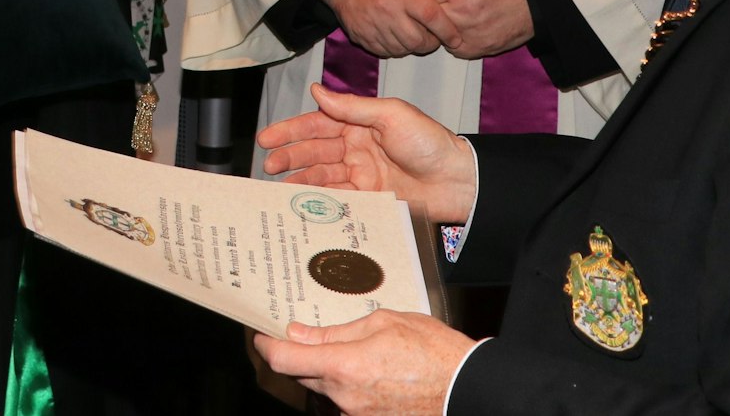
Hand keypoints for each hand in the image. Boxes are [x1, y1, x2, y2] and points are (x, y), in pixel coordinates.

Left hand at [253, 310, 476, 415]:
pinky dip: (347, 386)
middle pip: (301, 376)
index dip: (266, 346)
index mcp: (344, 367)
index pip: (284, 360)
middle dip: (299, 356)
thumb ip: (335, 332)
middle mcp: (344, 398)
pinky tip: (369, 371)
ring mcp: (357, 415)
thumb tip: (299, 334)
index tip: (261, 335)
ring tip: (353, 351)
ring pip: (325, 390)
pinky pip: (345, 403)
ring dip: (328, 372)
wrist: (468, 389)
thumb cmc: (433, 350)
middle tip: (305, 334)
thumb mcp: (383, 323)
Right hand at [258, 84, 476, 222]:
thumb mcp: (391, 114)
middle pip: (314, 151)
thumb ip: (353, 107)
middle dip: (289, 156)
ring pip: (321, 176)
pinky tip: (303, 202)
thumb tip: (318, 91)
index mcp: (360, 123)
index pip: (317, 124)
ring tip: (277, 186)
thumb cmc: (430, 142)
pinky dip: (318, 199)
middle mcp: (356, 147)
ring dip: (299, 179)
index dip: (291, 130)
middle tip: (268, 165)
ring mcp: (361, 174)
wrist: (458, 181)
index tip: (268, 138)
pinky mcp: (368, 198)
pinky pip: (337, 198)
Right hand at [320, 0, 458, 57]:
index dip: (447, 31)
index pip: (432, 16)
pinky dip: (395, 48)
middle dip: (430, 43)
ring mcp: (373, 25)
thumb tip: (451, 6)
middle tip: (432, 37)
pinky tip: (396, 37)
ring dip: (412, 47)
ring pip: (402, 50)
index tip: (455, 38)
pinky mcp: (362, 36)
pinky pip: (385, 52)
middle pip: (418, 40)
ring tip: (413, 35)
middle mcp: (388, 10)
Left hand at [406, 0, 533, 58]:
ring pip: (437, 36)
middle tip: (430, 8)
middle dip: (424, 14)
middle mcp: (463, 14)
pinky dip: (452, 42)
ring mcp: (471, 35)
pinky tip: (460, 30)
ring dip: (437, 30)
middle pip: (427, 19)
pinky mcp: (478, 50)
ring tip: (448, 17)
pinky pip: (454, 50)